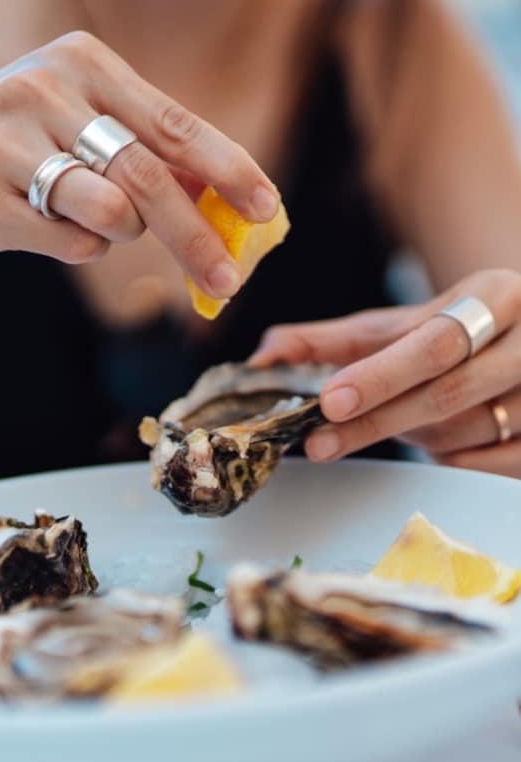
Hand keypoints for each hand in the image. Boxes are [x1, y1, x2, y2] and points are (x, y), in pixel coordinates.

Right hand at [0, 31, 278, 297]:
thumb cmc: (15, 142)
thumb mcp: (78, 119)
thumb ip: (146, 147)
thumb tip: (223, 194)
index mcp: (83, 63)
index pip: (176, 123)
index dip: (229, 170)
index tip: (266, 206)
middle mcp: (46, 92)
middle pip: (151, 178)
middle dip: (197, 237)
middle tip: (228, 280)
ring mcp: (11, 145)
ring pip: (113, 216)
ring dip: (119, 233)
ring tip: (88, 216)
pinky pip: (71, 245)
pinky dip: (77, 246)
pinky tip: (44, 223)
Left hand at [251, 269, 520, 477]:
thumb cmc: (455, 331)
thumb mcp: (401, 326)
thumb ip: (334, 340)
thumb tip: (265, 355)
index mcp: (495, 296)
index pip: (433, 341)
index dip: (379, 375)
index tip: (329, 401)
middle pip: (448, 391)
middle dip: (378, 419)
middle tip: (320, 441)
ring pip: (464, 432)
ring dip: (413, 435)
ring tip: (392, 419)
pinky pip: (487, 466)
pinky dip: (452, 458)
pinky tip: (437, 439)